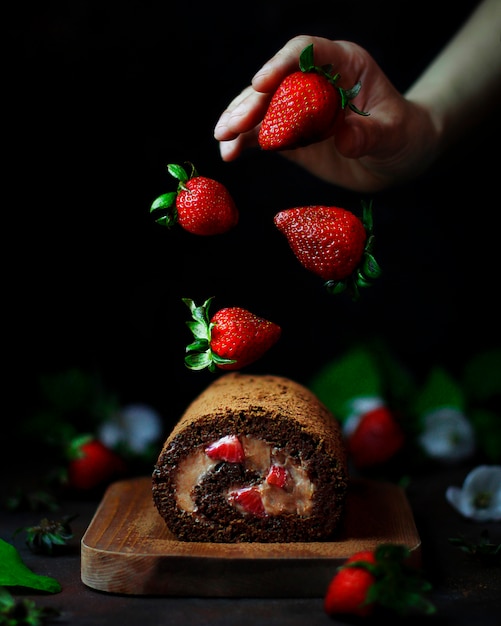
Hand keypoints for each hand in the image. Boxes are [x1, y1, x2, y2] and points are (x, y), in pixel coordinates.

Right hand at [214, 35, 438, 192]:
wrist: (396, 157)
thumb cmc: (402, 136)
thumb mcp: (394, 134)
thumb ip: (370, 134)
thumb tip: (344, 138)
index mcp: (342, 64)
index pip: (306, 52)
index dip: (281, 64)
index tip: (262, 84)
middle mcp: (315, 81)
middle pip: (275, 82)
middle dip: (251, 102)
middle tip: (231, 126)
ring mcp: (300, 108)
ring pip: (261, 107)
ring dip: (239, 122)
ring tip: (223, 140)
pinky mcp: (291, 134)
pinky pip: (262, 133)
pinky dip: (244, 142)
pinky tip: (229, 152)